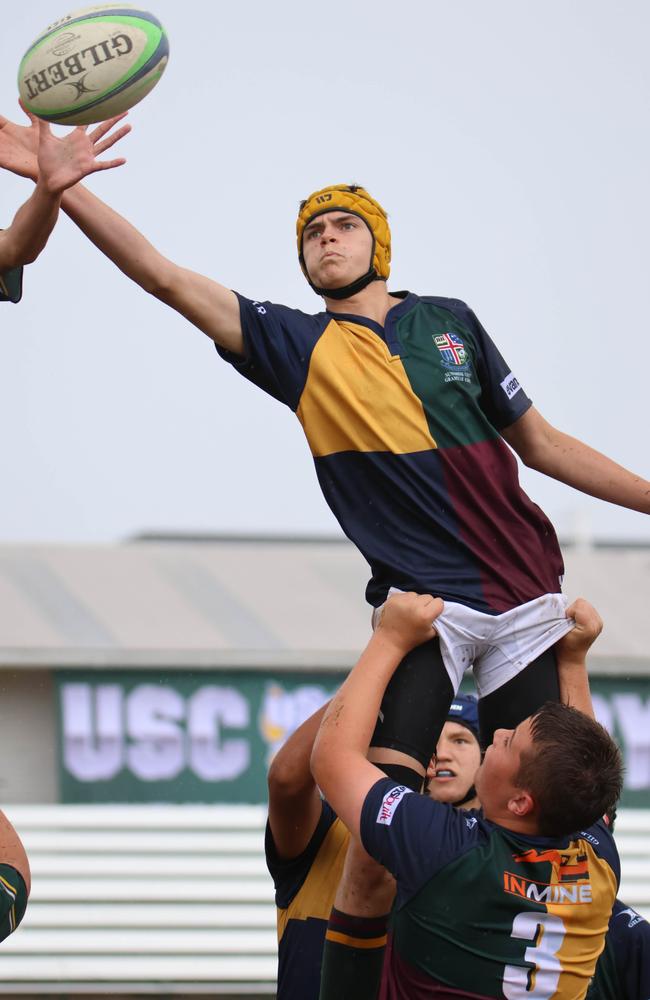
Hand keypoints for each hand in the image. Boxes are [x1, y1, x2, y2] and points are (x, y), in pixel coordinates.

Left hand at [0, 103, 130, 190]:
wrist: (47, 179)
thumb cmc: (46, 160)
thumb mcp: (44, 137)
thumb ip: (43, 122)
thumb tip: (36, 104)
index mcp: (76, 137)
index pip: (88, 120)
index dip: (95, 110)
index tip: (104, 99)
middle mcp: (85, 145)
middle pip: (102, 129)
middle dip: (113, 119)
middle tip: (125, 109)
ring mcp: (88, 156)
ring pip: (106, 143)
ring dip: (118, 135)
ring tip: (129, 126)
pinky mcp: (88, 168)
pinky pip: (103, 164)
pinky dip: (113, 163)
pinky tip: (123, 159)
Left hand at [376, 592, 442, 651]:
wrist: (390, 640)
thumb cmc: (411, 639)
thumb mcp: (430, 634)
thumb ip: (437, 621)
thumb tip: (440, 612)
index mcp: (425, 615)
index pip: (439, 602)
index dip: (436, 608)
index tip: (432, 613)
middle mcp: (414, 605)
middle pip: (428, 596)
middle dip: (426, 604)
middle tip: (420, 613)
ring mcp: (402, 600)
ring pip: (416, 594)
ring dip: (415, 601)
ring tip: (410, 610)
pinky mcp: (393, 598)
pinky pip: (405, 594)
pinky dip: (405, 600)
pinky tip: (402, 609)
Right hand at [557, 598, 602, 661]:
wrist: (571, 657)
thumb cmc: (563, 646)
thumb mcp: (559, 630)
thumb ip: (562, 616)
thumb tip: (563, 604)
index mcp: (590, 627)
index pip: (579, 604)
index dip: (569, 612)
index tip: (566, 624)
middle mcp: (597, 624)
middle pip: (582, 602)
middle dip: (573, 610)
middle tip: (569, 623)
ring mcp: (599, 623)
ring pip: (585, 604)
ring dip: (576, 611)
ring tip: (573, 623)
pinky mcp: (598, 621)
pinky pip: (587, 607)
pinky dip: (580, 613)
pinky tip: (578, 623)